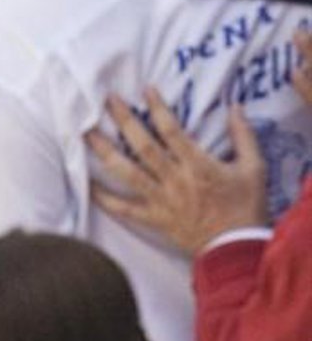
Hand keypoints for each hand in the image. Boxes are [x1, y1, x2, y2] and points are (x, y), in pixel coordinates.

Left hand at [87, 88, 268, 255]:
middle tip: (106, 99)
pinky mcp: (155, 219)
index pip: (172, 130)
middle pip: (143, 147)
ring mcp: (162, 201)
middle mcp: (176, 180)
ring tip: (86, 133)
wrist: (238, 252)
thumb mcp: (254, 170)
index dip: (158, 108)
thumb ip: (244, 137)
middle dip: (123, 121)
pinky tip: (87, 184)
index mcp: (198, 166)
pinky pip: (125, 209)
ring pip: (128, 173)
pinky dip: (105, 198)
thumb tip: (235, 107)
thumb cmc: (246, 209)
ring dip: (105, 152)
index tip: (145, 89)